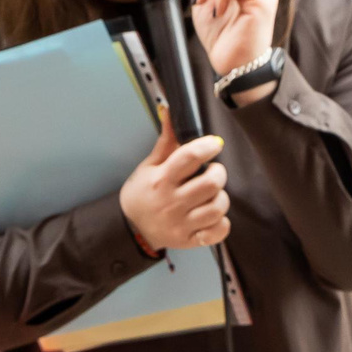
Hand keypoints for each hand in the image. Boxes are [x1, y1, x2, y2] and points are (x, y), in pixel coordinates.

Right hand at [119, 111, 228, 253]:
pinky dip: (221, 223)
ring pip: (217, 207)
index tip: (214, 144)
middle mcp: (172, 202)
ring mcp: (182, 223)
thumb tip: (170, 111)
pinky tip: (213, 215)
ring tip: (212, 194)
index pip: (189, 157)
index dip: (207, 146)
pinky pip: (217, 232)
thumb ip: (166, 141)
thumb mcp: (149, 165)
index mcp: (161, 180)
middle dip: (218, 173)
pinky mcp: (190, 240)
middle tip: (214, 172)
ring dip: (220, 198)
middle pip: (210, 183)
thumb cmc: (142, 193)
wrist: (130, 228)